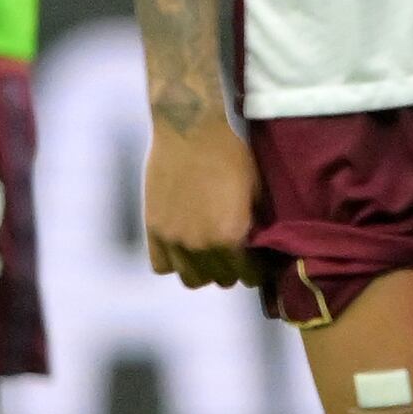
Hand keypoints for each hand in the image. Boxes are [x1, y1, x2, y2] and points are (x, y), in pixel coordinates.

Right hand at [142, 115, 259, 289]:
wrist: (190, 133)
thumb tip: (260, 245)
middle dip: (232, 271)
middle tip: (236, 257)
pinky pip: (161, 265)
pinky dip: (174, 262)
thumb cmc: (231, 158)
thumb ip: (255, 225)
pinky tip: (184, 249)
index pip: (248, 275)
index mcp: (231, 237)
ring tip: (210, 255)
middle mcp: (201, 245)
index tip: (258, 264)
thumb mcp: (255, 193)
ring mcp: (173, 239)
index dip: (256, 271)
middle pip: (220, 280)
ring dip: (203, 271)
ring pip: (190, 279)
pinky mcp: (152, 230)